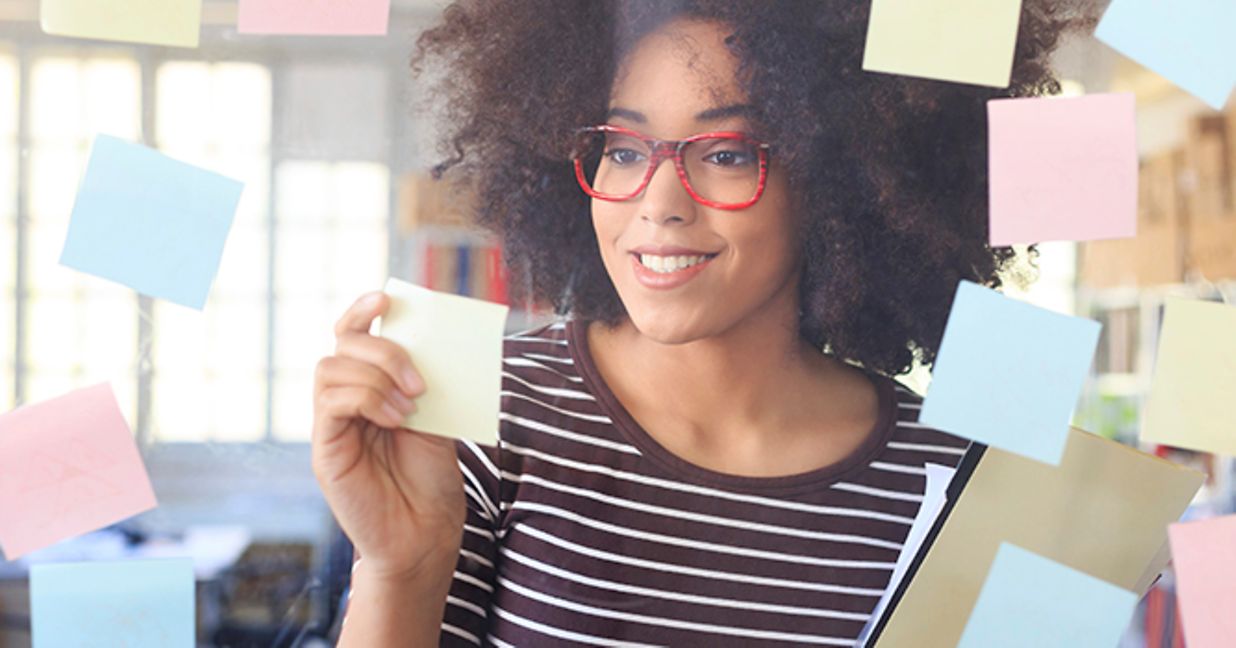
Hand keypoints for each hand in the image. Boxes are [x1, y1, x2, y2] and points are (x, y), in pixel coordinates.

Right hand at [312, 291, 465, 581]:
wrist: (425, 533)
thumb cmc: (431, 479)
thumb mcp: (436, 417)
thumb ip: (424, 381)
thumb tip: (430, 339)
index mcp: (371, 387)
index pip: (352, 335)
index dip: (362, 310)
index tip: (387, 299)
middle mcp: (345, 401)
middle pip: (342, 344)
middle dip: (383, 350)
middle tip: (420, 381)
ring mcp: (332, 424)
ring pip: (331, 368)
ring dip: (376, 377)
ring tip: (411, 407)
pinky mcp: (325, 449)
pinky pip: (330, 403)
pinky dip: (365, 400)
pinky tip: (394, 419)